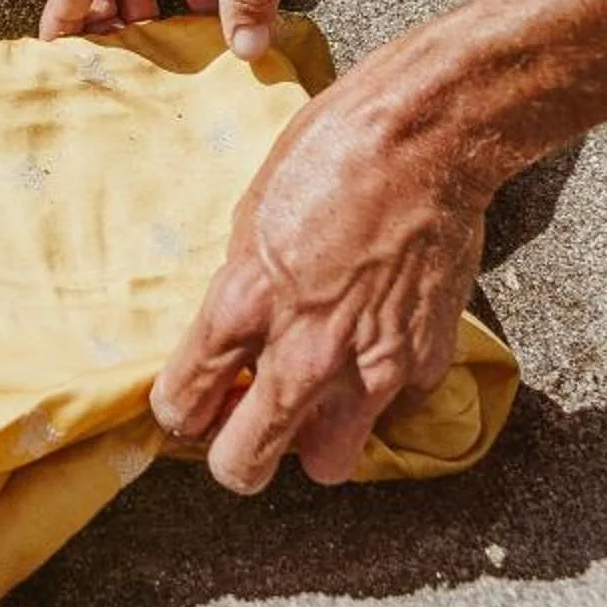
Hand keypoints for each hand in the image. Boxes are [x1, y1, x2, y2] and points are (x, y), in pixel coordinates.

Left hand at [148, 58, 498, 490]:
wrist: (423, 140)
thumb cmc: (330, 156)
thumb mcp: (251, 217)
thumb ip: (240, 293)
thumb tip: (237, 341)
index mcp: (241, 307)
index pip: (183, 407)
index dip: (183, 412)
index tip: (194, 405)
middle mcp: (301, 353)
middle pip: (245, 466)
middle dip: (239, 455)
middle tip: (247, 426)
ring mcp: (368, 368)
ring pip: (327, 463)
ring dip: (317, 438)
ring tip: (319, 397)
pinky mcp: (423, 366)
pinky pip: (391, 412)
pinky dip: (382, 393)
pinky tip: (379, 343)